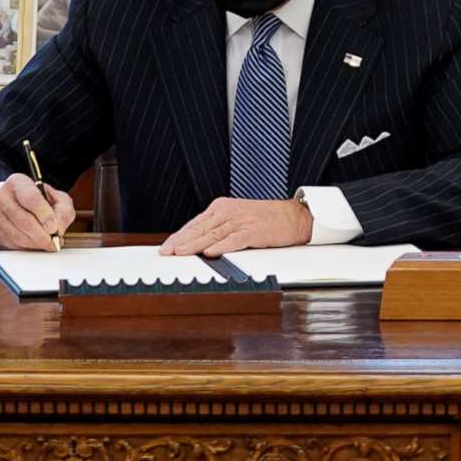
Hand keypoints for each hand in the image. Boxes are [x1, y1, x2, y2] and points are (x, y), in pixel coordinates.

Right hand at [0, 174, 73, 249]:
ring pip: (16, 234)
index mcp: (18, 182)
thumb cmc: (42, 200)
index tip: (54, 227)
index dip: (44, 214)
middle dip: (41, 234)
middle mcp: (2, 197)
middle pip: (22, 219)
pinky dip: (27, 247)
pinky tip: (37, 244)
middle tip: (54, 240)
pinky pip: (11, 244)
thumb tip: (58, 228)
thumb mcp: (58, 198)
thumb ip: (63, 210)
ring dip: (35, 242)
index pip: (30, 198)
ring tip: (48, 243)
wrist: (23, 204)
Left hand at [160, 197, 311, 256]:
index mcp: (223, 207)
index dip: (179, 236)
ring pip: (212, 234)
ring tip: (180, 253)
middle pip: (200, 228)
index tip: (166, 247)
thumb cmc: (267, 219)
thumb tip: (197, 244)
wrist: (294, 216)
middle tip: (166, 252)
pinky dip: (221, 246)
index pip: (195, 223)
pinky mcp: (254, 231)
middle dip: (181, 241)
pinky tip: (210, 252)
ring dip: (194, 244)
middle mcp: (229, 212)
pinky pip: (234, 239)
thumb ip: (218, 228)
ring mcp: (241, 221)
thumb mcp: (238, 218)